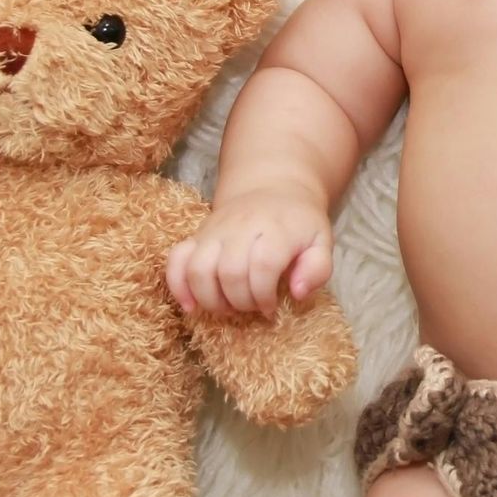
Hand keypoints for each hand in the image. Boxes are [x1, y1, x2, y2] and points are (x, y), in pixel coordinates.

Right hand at [166, 184, 332, 316]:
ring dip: (211, 299)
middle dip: (241, 301)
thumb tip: (297, 293)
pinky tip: (191, 306)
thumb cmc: (299, 223)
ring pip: (198, 269)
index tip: (271, 307)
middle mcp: (240, 227)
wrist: (274, 187)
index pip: (262, 265)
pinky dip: (178, 286)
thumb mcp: (321, 242)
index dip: (264, 294)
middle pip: (229, 272)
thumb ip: (317, 268)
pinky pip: (176, 259)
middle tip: (253, 308)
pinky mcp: (197, 236)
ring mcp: (214, 231)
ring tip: (228, 308)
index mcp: (275, 229)